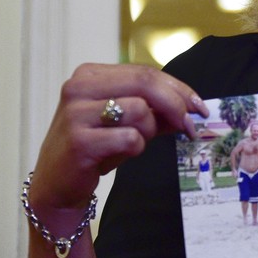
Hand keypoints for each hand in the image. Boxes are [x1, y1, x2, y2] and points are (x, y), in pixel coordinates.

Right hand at [29, 63, 206, 212]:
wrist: (57, 184)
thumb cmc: (96, 147)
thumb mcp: (128, 123)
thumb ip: (157, 111)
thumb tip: (193, 108)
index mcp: (90, 75)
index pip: (145, 72)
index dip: (178, 88)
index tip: (199, 106)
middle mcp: (79, 87)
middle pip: (145, 82)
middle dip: (175, 104)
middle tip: (190, 125)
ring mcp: (75, 113)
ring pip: (140, 110)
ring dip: (148, 131)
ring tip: (133, 142)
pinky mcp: (79, 141)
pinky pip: (130, 138)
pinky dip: (136, 148)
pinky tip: (120, 154)